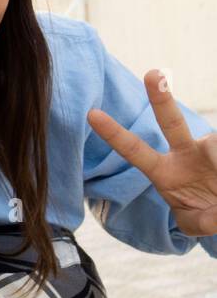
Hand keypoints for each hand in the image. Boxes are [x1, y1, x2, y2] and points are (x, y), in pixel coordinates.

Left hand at [87, 68, 216, 236]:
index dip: (114, 134)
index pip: (134, 150)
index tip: (91, 115)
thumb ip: (200, 223)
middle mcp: (185, 154)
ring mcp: (209, 149)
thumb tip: (215, 216)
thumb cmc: (207, 213)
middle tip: (152, 73)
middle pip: (170, 122)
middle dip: (161, 97)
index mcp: (164, 171)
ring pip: (214, 144)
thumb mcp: (195, 223)